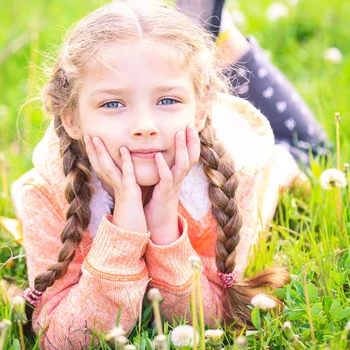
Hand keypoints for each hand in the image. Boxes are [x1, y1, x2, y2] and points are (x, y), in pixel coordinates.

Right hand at [84, 136, 146, 233]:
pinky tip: (123, 149)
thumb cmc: (131, 217)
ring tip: (96, 138)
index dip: (94, 154)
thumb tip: (126, 177)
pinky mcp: (130, 191)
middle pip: (100, 165)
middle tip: (87, 135)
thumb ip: (126, 185)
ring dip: (102, 152)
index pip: (101, 166)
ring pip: (108, 167)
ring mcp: (121, 188)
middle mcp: (114, 185)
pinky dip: (125, 161)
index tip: (90, 140)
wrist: (132, 235)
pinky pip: (127, 173)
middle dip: (93, 150)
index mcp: (114, 185)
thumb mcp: (128, 197)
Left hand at [143, 124, 200, 240]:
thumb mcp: (162, 180)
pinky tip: (158, 156)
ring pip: (182, 165)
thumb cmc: (157, 201)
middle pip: (191, 157)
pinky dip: (162, 167)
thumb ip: (162, 167)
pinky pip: (166, 178)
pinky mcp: (164, 193)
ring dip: (181, 149)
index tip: (190, 125)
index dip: (192, 141)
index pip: (190, 155)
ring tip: (178, 134)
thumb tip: (157, 150)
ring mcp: (173, 186)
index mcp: (178, 175)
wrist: (157, 225)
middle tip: (190, 125)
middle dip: (192, 141)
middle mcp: (179, 179)